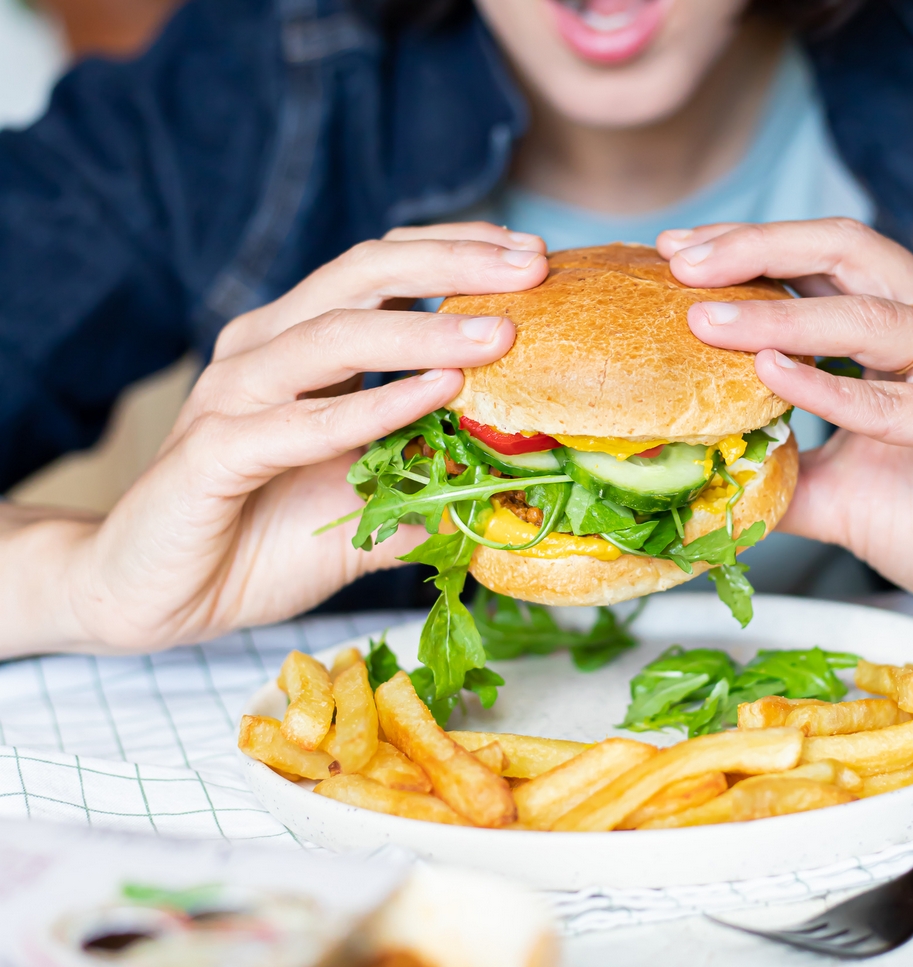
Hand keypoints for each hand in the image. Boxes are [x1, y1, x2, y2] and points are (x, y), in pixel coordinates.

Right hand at [2, 223, 546, 654]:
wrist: (159, 597)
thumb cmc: (263, 540)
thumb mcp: (368, 506)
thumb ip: (432, 483)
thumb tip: (521, 483)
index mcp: (298, 346)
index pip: (381, 271)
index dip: (455, 253)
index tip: (530, 257)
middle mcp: (264, 352)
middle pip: (362, 274)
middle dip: (453, 261)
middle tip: (531, 264)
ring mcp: (234, 397)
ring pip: (334, 337)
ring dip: (424, 332)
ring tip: (501, 332)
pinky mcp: (213, 454)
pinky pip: (302, 424)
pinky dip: (374, 407)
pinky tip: (438, 394)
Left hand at [659, 219, 912, 636]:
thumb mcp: (839, 490)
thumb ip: (776, 468)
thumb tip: (696, 469)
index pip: (824, 260)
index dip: (750, 249)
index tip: (674, 254)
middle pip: (849, 252)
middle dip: (758, 248)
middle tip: (681, 262)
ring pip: (874, 316)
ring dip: (781, 315)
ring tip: (705, 319)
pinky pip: (904, 401)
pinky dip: (834, 389)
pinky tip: (772, 376)